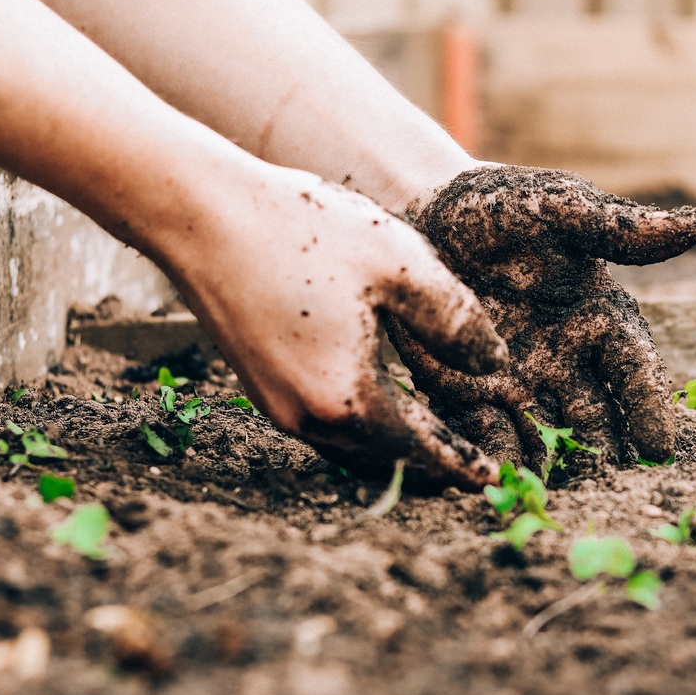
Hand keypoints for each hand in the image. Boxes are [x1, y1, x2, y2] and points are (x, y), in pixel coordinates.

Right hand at [167, 168, 508, 489]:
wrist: (200, 214)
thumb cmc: (303, 230)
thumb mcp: (401, 265)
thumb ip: (456, 322)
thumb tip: (495, 365)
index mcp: (347, 397)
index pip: (420, 449)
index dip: (461, 464)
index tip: (494, 480)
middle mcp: (306, 417)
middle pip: (384, 459)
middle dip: (431, 465)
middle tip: (472, 466)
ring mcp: (276, 405)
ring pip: (351, 447)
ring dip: (395, 449)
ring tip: (435, 441)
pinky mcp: (259, 385)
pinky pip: (324, 425)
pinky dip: (363, 427)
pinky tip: (381, 404)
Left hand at [389, 165, 695, 471]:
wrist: (425, 212)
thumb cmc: (502, 206)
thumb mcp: (559, 208)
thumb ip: (617, 227)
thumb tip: (694, 225)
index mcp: (600, 318)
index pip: (634, 369)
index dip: (649, 407)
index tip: (659, 447)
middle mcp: (567, 360)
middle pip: (596, 417)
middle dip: (605, 454)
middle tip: (612, 491)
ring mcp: (519, 382)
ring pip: (546, 436)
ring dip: (554, 468)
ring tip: (558, 500)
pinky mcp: (469, 392)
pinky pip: (486, 433)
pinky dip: (495, 458)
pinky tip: (498, 483)